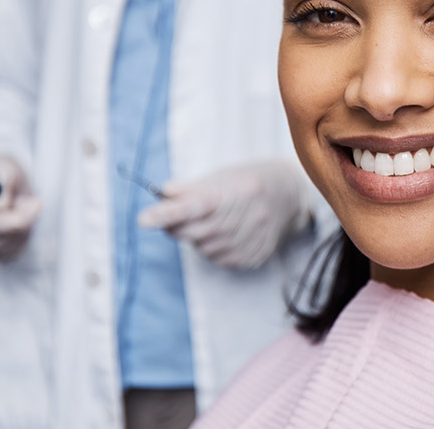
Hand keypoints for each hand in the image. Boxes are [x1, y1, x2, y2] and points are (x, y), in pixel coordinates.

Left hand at [138, 158, 311, 269]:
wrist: (289, 195)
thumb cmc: (248, 181)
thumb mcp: (221, 176)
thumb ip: (191, 188)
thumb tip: (163, 194)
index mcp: (236, 192)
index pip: (195, 205)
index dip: (167, 213)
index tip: (143, 219)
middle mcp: (247, 217)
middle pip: (194, 231)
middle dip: (177, 225)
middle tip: (174, 215)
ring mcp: (252, 240)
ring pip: (203, 248)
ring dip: (196, 237)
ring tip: (211, 220)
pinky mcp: (254, 256)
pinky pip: (218, 259)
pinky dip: (211, 247)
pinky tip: (224, 233)